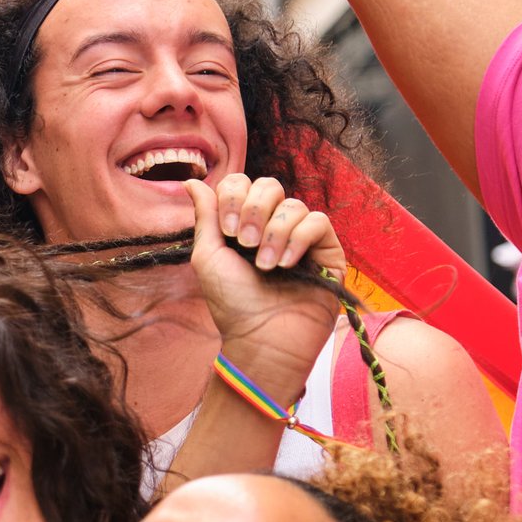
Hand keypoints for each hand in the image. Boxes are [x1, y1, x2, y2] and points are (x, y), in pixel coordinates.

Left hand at [187, 175, 342, 392]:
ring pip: (294, 205)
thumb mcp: (208, 256)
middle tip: (245, 244)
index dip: (233, 197)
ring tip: (266, 266)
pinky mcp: (328, 252)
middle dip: (254, 210)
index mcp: (245, 224)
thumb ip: (206, 216)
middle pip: (270, 186)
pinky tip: (286, 264)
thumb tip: (193, 181)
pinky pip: (318, 222)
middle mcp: (274, 226)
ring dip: (274, 232)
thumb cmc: (232, 304)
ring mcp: (303, 238)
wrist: (261, 340)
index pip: (243, 184)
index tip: (227, 231)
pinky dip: (299, 238)